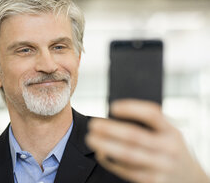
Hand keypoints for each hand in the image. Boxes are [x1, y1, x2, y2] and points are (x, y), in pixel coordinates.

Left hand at [85, 99, 209, 182]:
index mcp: (172, 131)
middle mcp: (169, 148)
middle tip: (93, 124)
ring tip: (91, 138)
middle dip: (109, 129)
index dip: (131, 108)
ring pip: (128, 154)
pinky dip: (110, 162)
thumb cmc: (170, 149)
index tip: (112, 106)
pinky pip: (127, 171)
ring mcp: (162, 167)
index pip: (152, 115)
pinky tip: (100, 154)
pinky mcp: (153, 182)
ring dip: (105, 145)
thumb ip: (150, 125)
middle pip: (134, 136)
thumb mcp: (169, 133)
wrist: (190, 180)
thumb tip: (114, 115)